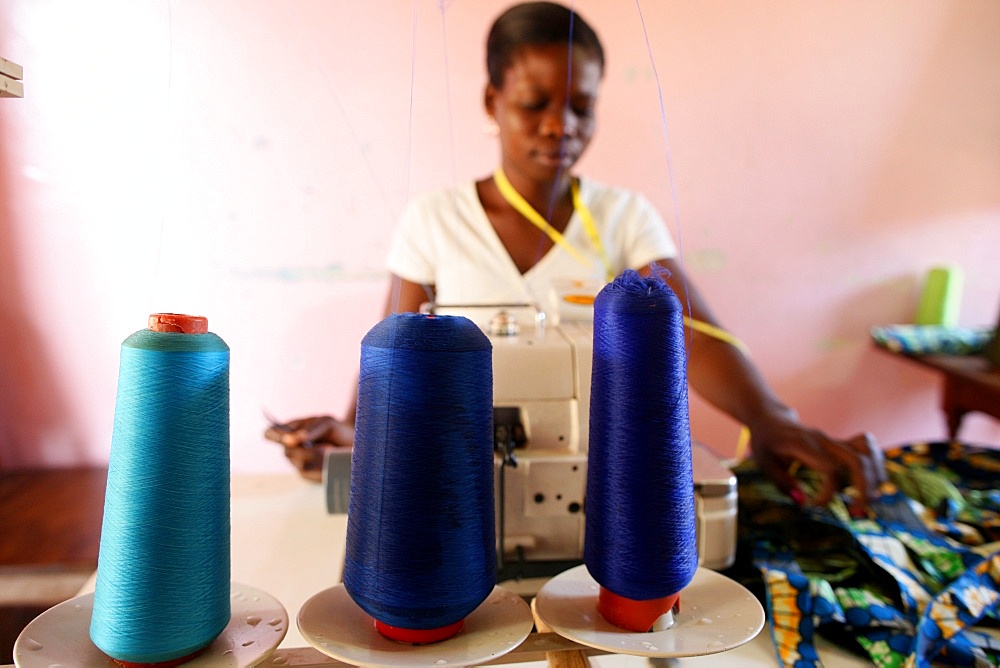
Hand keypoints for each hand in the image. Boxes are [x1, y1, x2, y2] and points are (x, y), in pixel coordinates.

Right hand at [264, 415, 354, 481]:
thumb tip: (289, 440)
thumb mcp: (326, 423)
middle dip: (307, 450)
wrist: (356, 444)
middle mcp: (291, 448)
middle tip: (328, 447)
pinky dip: (324, 468)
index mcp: (290, 431)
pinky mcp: (310, 476)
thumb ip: (309, 430)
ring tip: (333, 451)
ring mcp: (299, 463)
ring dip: (318, 459)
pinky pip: (312, 475)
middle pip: (288, 452)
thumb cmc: (337, 430)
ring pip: (300, 465)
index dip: (275, 436)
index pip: (270, 433)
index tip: (289, 438)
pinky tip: (333, 462)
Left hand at [749, 411, 885, 512]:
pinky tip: (872, 482)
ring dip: (875, 478)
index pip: (830, 470)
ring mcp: (834, 439)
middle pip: (857, 461)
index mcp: (804, 445)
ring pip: (867, 453)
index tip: (813, 506)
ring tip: (869, 500)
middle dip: (864, 489)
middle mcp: (824, 440)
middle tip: (857, 513)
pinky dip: (875, 464)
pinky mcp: (840, 442)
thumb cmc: (766, 442)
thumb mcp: (763, 462)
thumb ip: (782, 482)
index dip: (828, 493)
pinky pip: (867, 447)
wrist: (770, 419)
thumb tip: (802, 502)